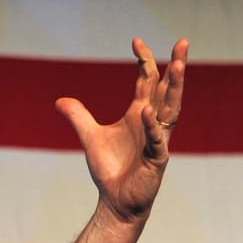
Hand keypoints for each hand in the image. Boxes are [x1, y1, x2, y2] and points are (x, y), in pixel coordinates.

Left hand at [54, 38, 188, 222]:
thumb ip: (78, 117)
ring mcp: (158, 141)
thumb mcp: (90, 137)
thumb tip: (60, 100)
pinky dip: (151, 126)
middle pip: (168, 89)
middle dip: (175, 66)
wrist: (116, 201)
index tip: (137, 41)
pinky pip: (156, 140)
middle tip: (182, 41)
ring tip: (177, 65)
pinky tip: (146, 110)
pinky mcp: (157, 160)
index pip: (148, 82)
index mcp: (140, 115)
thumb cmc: (110, 169)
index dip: (144, 61)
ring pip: (171, 110)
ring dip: (175, 88)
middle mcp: (153, 123)